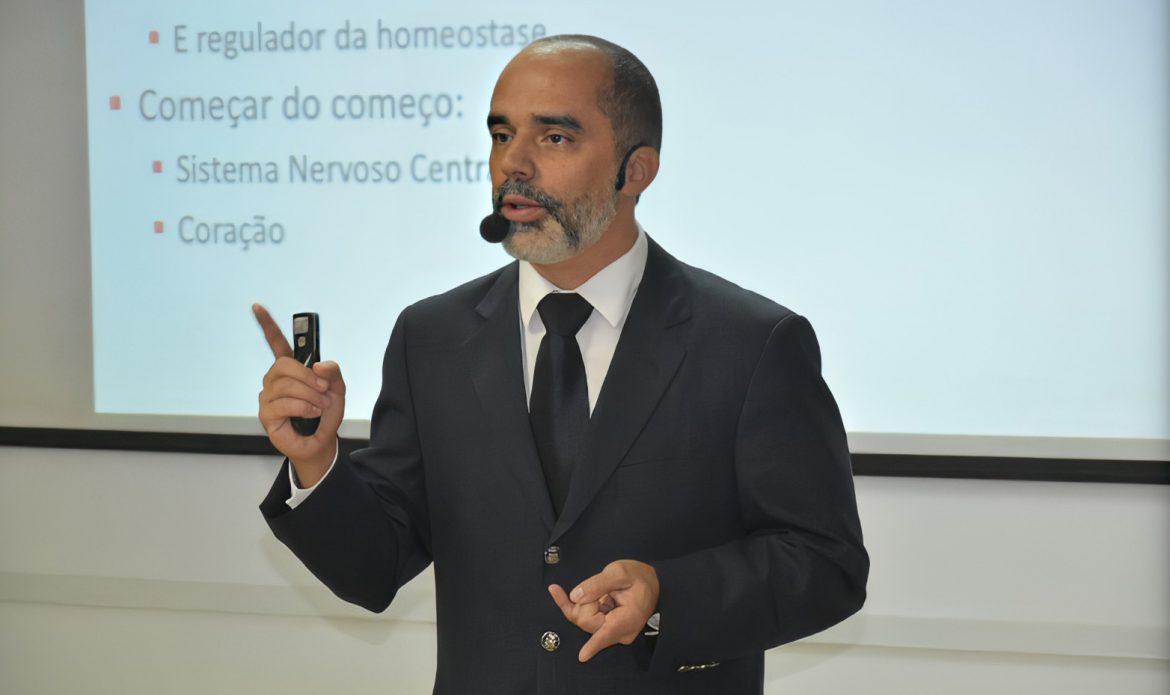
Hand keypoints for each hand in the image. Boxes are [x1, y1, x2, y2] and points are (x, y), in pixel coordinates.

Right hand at [253, 303, 345, 485]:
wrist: (323, 442)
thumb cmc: (325, 414)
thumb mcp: (337, 389)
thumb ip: (333, 373)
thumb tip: (319, 365)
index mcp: (290, 369)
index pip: (275, 342)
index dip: (267, 324)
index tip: (257, 306)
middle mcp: (275, 379)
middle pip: (284, 365)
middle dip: (308, 377)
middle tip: (324, 388)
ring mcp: (268, 396)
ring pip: (286, 385)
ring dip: (311, 395)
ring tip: (320, 406)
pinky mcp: (266, 415)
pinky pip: (284, 403)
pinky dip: (304, 407)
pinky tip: (312, 413)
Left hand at [548, 559, 659, 662]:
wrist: (651, 583)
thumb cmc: (639, 577)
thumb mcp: (620, 572)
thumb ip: (598, 583)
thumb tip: (575, 596)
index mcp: (628, 618)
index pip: (607, 633)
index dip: (594, 645)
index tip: (582, 656)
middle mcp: (620, 632)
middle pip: (588, 621)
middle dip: (588, 601)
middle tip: (604, 588)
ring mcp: (612, 632)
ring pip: (583, 620)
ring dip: (586, 601)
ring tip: (603, 590)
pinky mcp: (604, 629)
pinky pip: (582, 620)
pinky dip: (570, 605)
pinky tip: (556, 591)